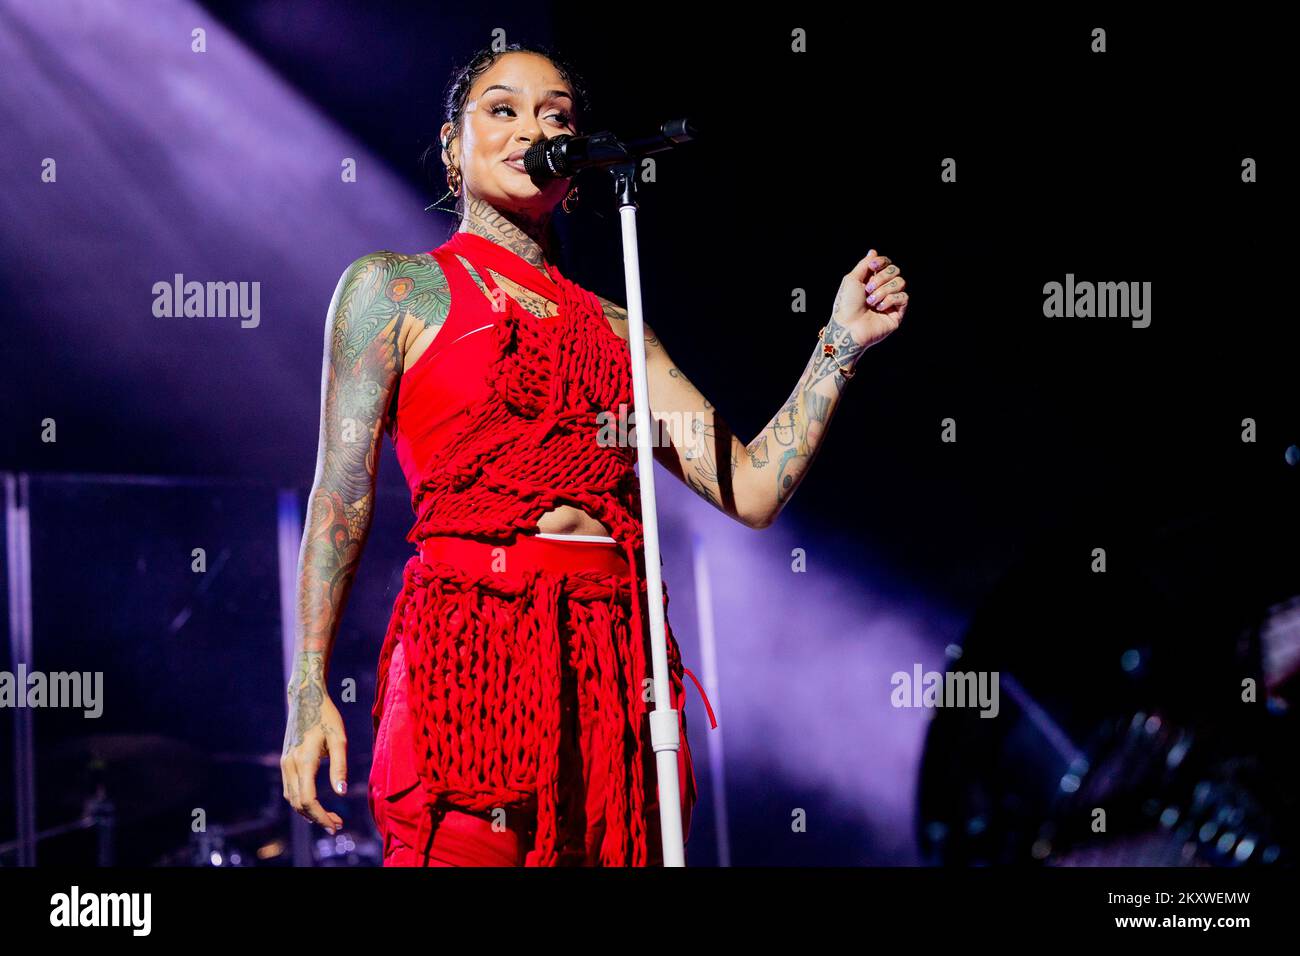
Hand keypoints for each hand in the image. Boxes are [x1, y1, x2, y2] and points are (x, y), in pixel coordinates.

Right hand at [281, 681, 346, 834]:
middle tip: (337, 824)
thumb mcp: (339, 739)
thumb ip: (340, 766)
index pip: (308, 800)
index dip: (321, 816)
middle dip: (317, 818)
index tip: (336, 825)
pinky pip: (290, 789)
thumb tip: (341, 793)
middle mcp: (290, 765)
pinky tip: (315, 804)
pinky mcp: (285, 761)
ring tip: (329, 817)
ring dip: (308, 811)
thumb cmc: (327, 716)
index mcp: (304, 761)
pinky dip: (301, 801)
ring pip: (292, 798)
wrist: (305, 698)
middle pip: (299, 804)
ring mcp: (285, 763)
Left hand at [831, 249, 908, 349]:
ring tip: (871, 301)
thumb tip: (873, 252)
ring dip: (884, 290)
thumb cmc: (846, 304)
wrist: (848, 327)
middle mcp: (883, 289)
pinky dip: (890, 300)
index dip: (881, 262)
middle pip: (895, 270)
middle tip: (868, 289)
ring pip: (901, 282)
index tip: (872, 267)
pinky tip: (879, 308)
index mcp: (871, 281)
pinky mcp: (897, 313)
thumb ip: (864, 265)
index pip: (886, 263)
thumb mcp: (852, 279)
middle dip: (881, 278)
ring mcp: (891, 301)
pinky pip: (904, 297)